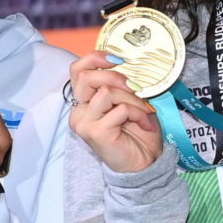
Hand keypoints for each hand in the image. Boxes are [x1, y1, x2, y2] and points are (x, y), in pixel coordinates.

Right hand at [67, 52, 163, 174]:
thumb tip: (127, 63)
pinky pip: (120, 109)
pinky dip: (138, 113)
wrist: (143, 164)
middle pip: (87, 76)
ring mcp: (85, 122)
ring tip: (145, 111)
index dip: (96, 58)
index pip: (77, 70)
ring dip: (133, 98)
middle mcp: (79, 111)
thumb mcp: (128, 101)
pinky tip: (145, 124)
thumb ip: (121, 84)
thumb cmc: (137, 132)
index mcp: (84, 101)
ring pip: (107, 91)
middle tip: (136, 88)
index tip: (119, 59)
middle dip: (116, 76)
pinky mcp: (96, 132)